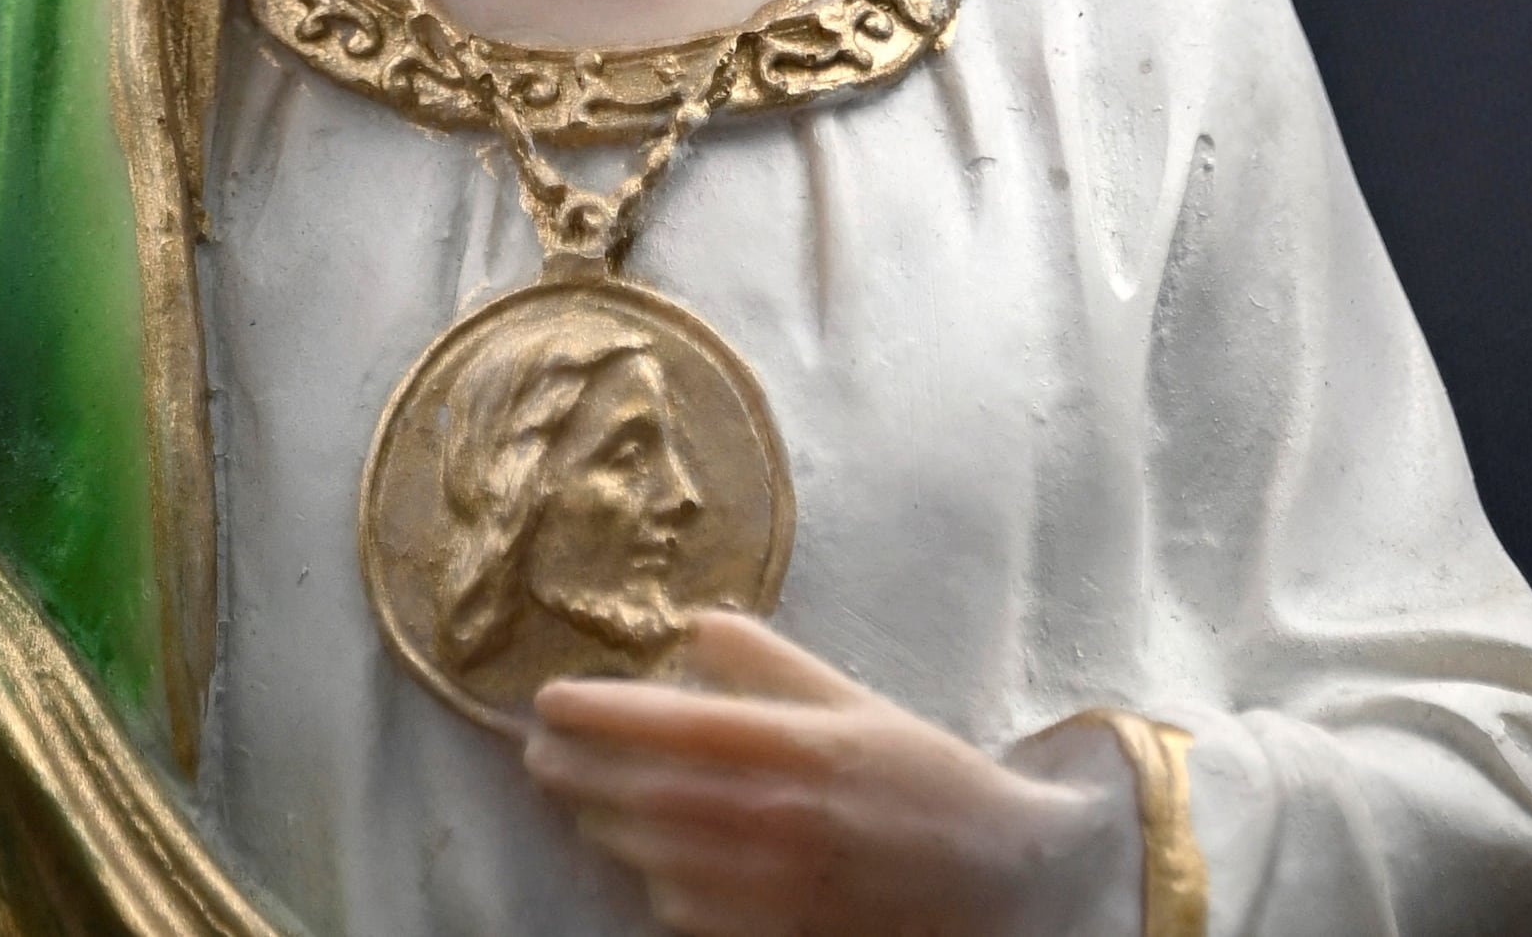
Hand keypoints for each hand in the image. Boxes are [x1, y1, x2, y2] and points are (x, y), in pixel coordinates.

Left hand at [522, 609, 1138, 936]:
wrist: (997, 877)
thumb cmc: (923, 776)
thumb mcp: (855, 701)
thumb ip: (773, 665)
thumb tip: (695, 625)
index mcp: (799, 747)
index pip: (676, 727)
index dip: (605, 714)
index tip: (549, 699)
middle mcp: (781, 818)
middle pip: (653, 796)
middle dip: (583, 773)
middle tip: (533, 750)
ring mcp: (779, 886)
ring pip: (663, 858)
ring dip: (606, 828)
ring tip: (570, 800)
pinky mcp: (784, 932)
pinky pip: (696, 914)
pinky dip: (655, 886)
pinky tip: (636, 865)